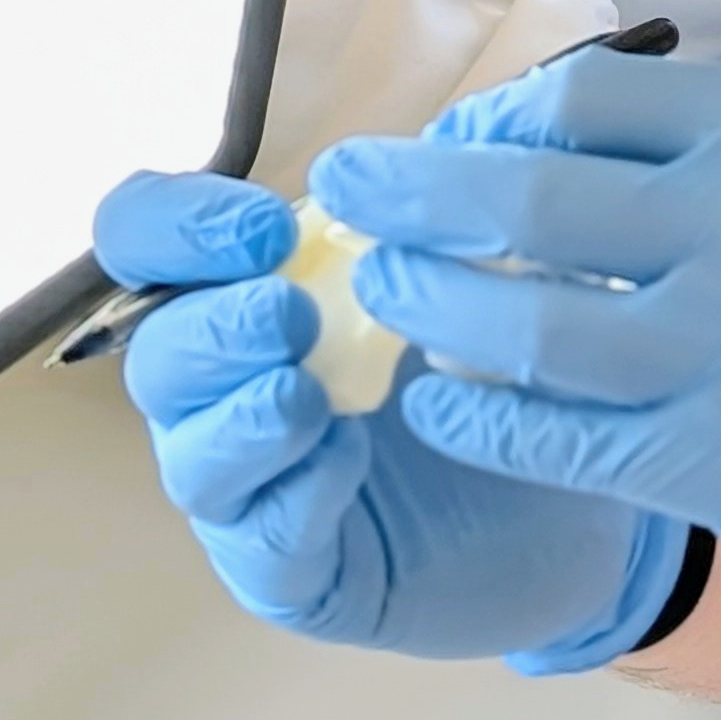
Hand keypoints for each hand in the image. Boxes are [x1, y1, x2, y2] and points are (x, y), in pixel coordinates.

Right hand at [91, 171, 686, 669]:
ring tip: (302, 393)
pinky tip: (348, 464)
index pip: (147, 240)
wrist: (574, 502)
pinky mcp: (294, 574)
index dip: (177, 226)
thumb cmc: (502, 367)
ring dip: (238, 416)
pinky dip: (294, 494)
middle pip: (154, 353)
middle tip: (288, 310)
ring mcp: (252, 489)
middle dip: (211, 325)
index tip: (268, 228)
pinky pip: (259, 539)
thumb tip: (435, 146)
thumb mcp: (476, 269)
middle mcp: (228, 389)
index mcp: (248, 291)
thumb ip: (434, 210)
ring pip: (189, 457)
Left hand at [307, 57, 720, 669]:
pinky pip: (565, 434)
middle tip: (349, 191)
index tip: (447, 142)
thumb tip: (559, 144)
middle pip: (533, 190)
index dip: (492, 119)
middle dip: (417, 191)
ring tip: (385, 297)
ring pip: (527, 319)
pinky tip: (447, 398)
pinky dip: (485, 413)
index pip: (589, 98)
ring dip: (432, 305)